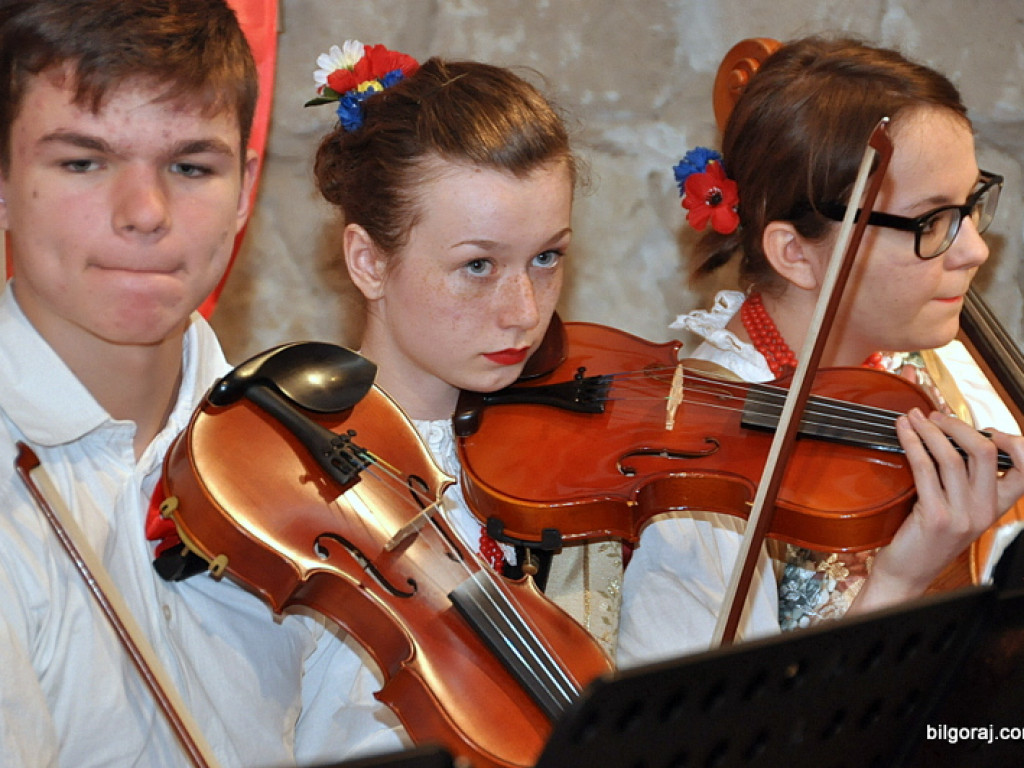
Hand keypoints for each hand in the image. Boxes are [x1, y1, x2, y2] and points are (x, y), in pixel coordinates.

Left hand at [851, 408, 1023, 612]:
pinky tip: (903, 432)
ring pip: (952, 456)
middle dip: (958, 425)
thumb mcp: (956, 510)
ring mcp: (963, 516)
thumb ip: (964, 482)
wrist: (907, 575)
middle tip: (935, 415)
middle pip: (984, 452)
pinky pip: (925, 468)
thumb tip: (954, 437)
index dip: (1014, 443)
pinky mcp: (937, 517)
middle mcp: (985, 511)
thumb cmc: (925, 539)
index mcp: (995, 508)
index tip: (988, 428)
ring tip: (914, 417)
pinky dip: (912, 443)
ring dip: (930, 430)